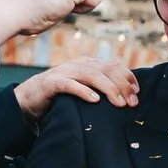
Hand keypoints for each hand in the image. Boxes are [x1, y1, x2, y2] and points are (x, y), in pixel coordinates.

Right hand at [14, 55, 139, 117]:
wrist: (29, 98)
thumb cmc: (61, 96)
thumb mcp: (83, 88)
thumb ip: (100, 87)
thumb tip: (126, 97)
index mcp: (87, 64)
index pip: (113, 65)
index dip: (128, 77)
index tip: (137, 92)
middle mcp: (78, 65)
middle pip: (106, 69)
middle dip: (123, 85)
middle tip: (132, 102)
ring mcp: (65, 72)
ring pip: (92, 76)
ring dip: (109, 89)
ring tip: (119, 103)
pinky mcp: (52, 83)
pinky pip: (70, 85)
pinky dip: (84, 91)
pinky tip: (95, 100)